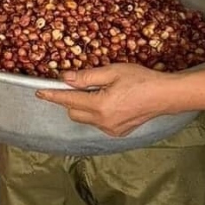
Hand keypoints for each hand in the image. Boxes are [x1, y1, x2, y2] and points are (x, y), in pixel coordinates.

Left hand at [37, 64, 175, 136]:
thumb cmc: (141, 80)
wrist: (164, 95)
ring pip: (86, 118)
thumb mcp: (112, 72)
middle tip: (79, 84)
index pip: (68, 100)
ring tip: (101, 92)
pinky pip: (99, 123)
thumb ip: (87, 76)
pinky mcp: (119, 133)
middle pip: (74, 112)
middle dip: (71, 99)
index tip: (40, 91)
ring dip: (85, 106)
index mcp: (100, 106)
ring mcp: (111, 130)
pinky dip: (97, 113)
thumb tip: (66, 78)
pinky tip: (111, 102)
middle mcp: (103, 122)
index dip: (53, 95)